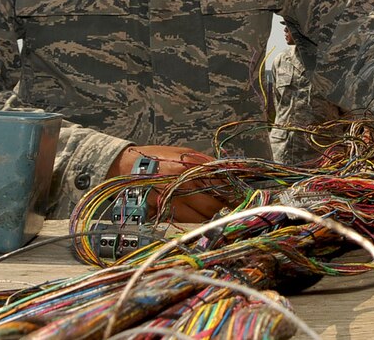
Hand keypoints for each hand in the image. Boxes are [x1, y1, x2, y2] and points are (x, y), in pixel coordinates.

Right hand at [107, 145, 228, 222]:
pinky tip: (206, 218)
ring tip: (225, 215)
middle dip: (229, 209)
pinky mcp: (165, 212)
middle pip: (214, 205)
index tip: (246, 197)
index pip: (222, 184)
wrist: (127, 167)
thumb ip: (208, 163)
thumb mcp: (185, 152)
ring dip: (216, 217)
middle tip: (239, 210)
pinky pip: (189, 221)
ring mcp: (174, 201)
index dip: (236, 193)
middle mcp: (184, 186)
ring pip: (203, 217)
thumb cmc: (159, 156)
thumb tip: (232, 171)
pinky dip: (200, 221)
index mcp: (192, 167)